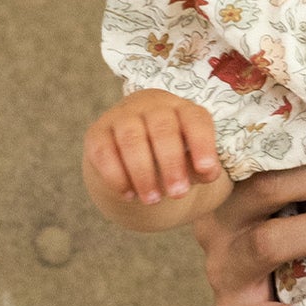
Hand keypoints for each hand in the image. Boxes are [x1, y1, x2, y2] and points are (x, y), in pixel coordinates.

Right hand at [85, 89, 221, 210]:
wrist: (134, 157)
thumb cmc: (174, 158)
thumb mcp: (193, 162)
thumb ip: (203, 168)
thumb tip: (208, 172)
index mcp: (182, 109)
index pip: (195, 119)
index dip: (202, 143)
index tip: (206, 170)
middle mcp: (151, 106)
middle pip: (162, 128)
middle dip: (171, 163)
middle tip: (178, 194)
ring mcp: (122, 116)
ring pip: (131, 139)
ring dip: (142, 173)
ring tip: (152, 200)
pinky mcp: (97, 132)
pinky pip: (103, 151)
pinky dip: (116, 176)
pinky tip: (128, 194)